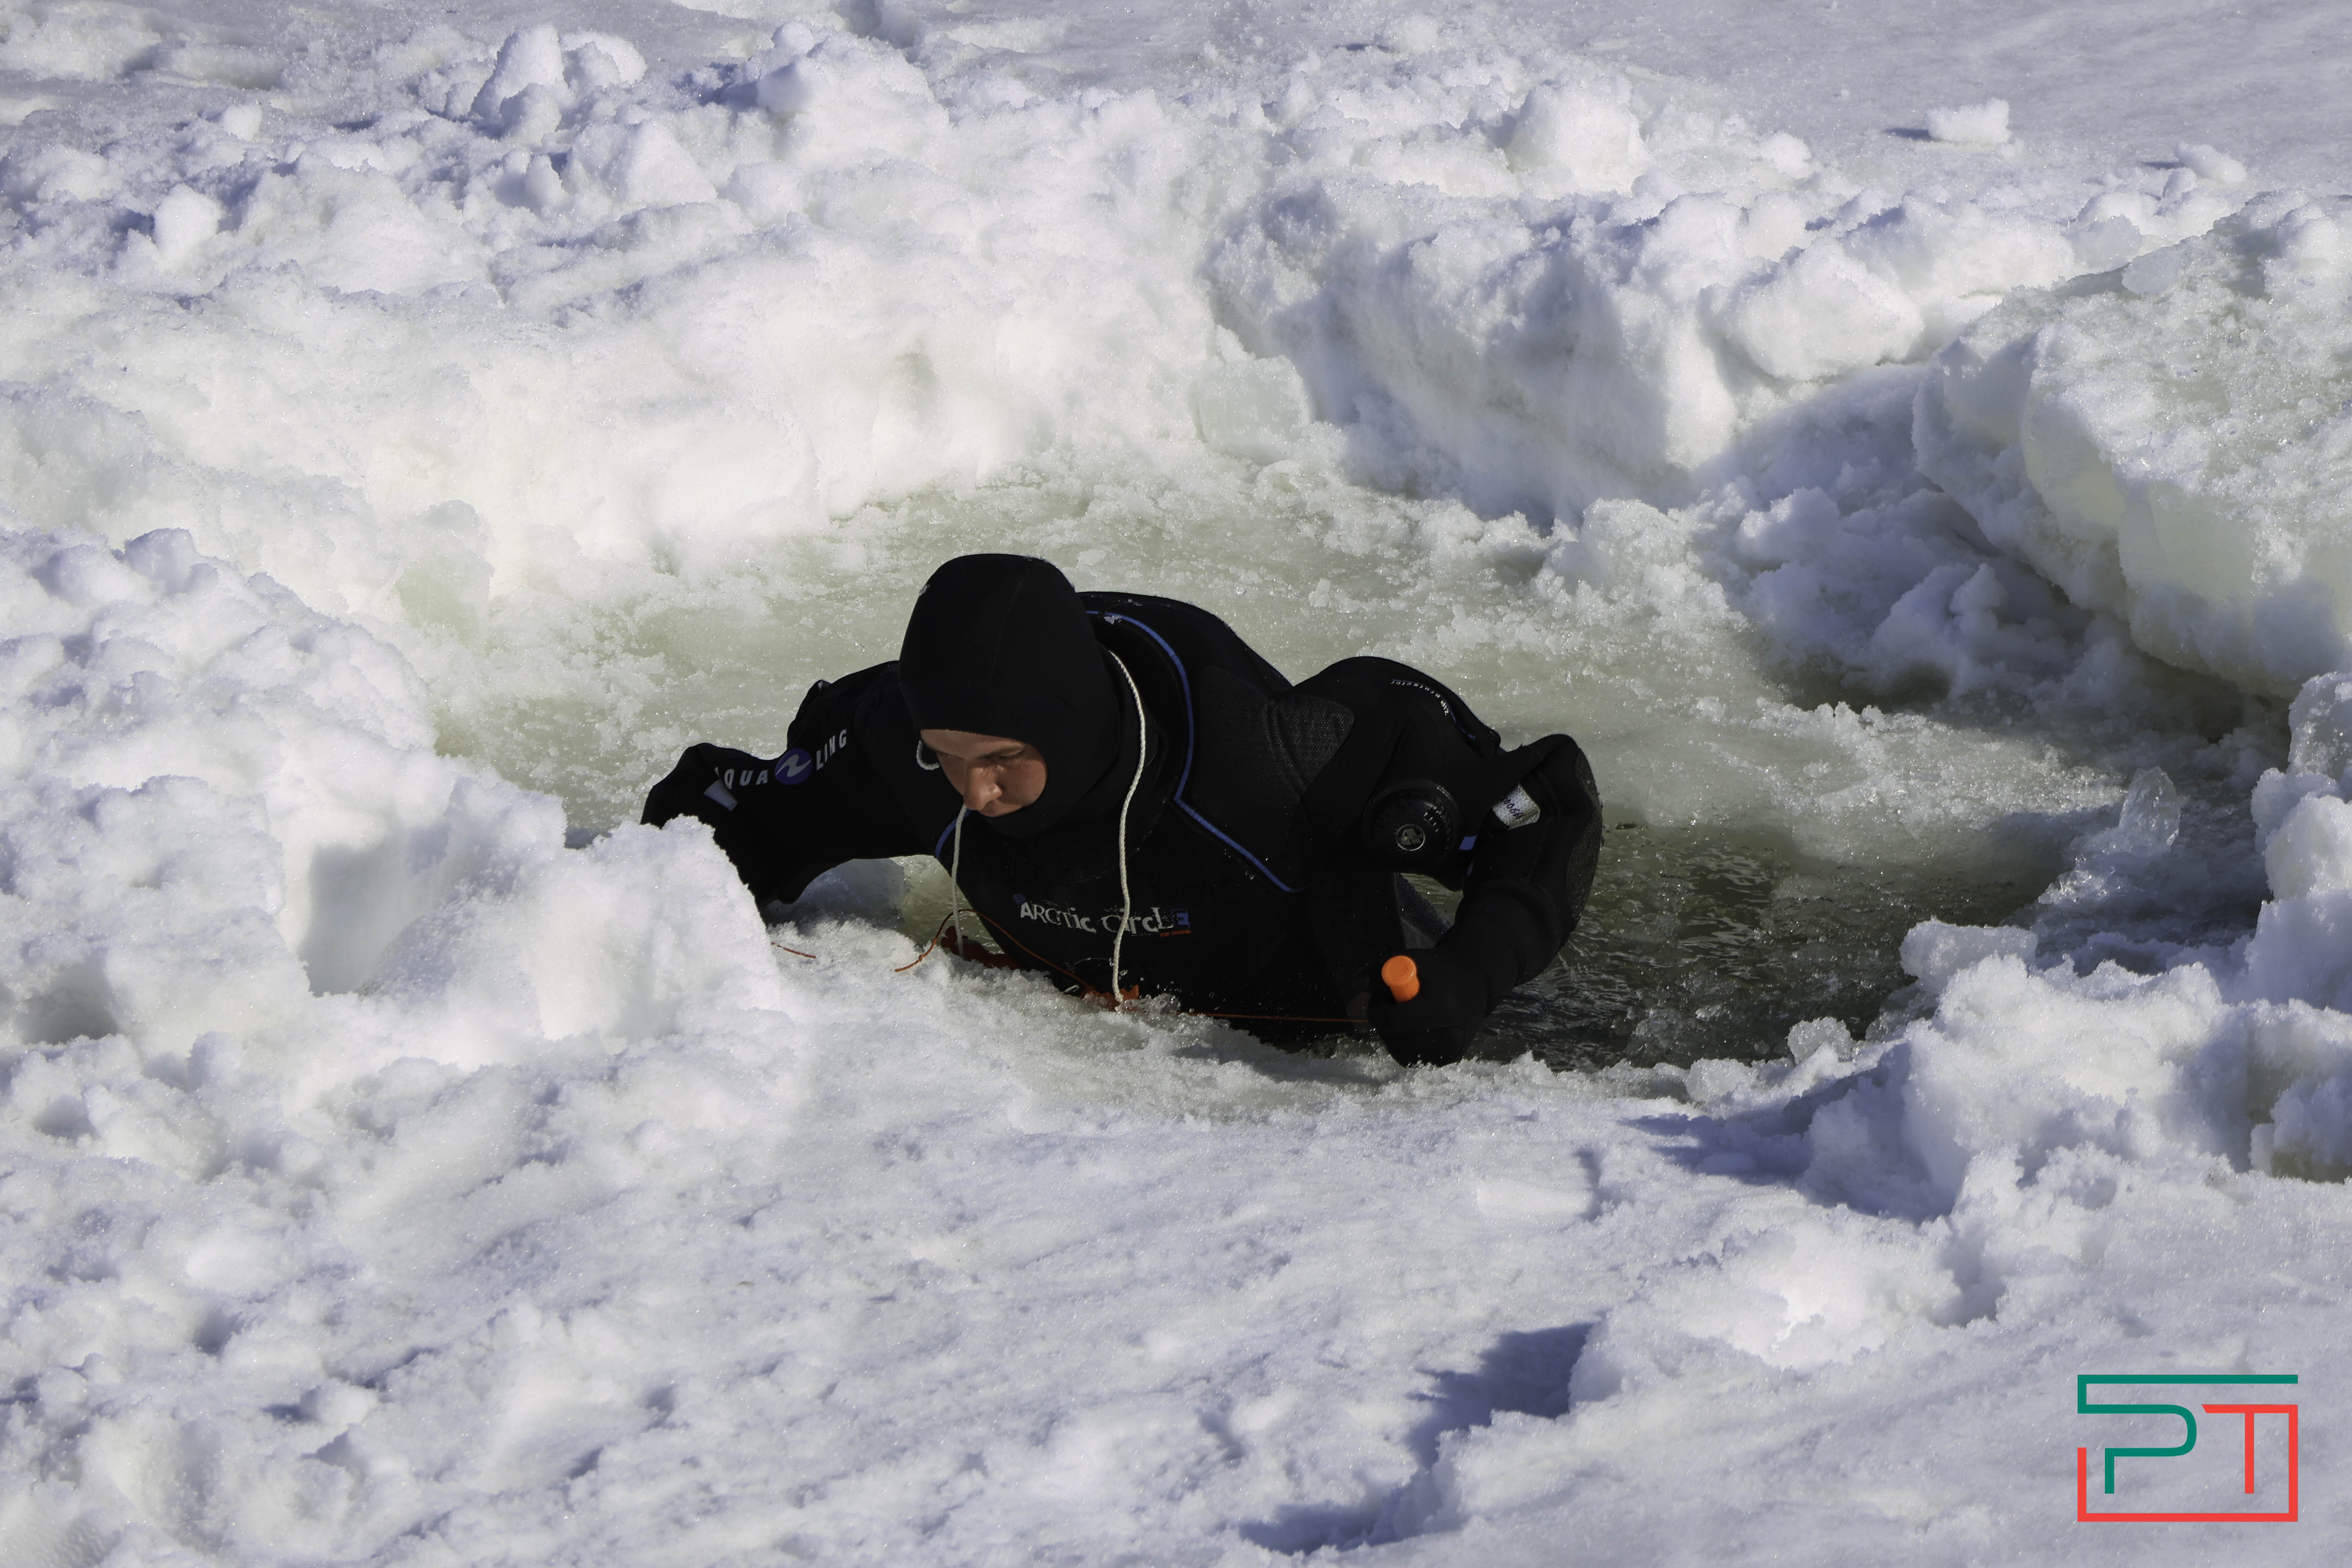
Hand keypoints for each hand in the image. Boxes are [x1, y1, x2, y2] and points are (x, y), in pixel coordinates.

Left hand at [1365, 948, 1486, 1065]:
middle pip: (1394, 1040)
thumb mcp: (1412, 961)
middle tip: (1394, 1006)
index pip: (1391, 1022)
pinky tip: (1416, 1027)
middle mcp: (1446, 1036)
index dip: (1378, 1009)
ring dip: (1394, 1036)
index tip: (1383, 996)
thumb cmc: (1441, 970)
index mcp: (1437, 1010)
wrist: (1478, 982)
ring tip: (1406, 1015)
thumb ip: (1382, 970)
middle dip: (1386, 1023)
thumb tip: (1355, 984)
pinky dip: (1407, 1045)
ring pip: (1401, 1053)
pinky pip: (1415, 1058)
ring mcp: (1450, 1050)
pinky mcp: (1450, 1058)